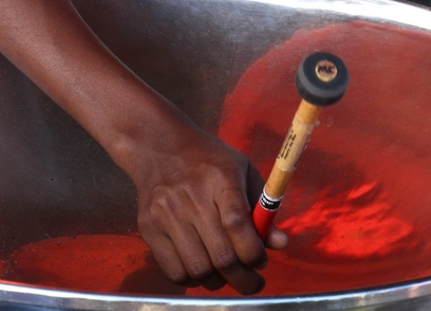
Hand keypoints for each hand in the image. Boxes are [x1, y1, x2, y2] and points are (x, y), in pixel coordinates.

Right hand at [124, 106, 287, 293]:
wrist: (159, 147)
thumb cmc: (209, 161)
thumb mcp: (243, 171)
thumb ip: (262, 208)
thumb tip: (280, 244)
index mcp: (221, 178)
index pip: (238, 225)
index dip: (254, 253)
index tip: (261, 261)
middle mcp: (191, 197)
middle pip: (221, 255)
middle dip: (243, 279)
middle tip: (253, 283)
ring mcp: (167, 215)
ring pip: (198, 269)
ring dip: (219, 281)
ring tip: (228, 275)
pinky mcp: (149, 229)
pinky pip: (174, 271)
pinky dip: (193, 279)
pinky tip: (204, 270)